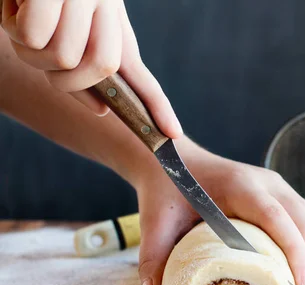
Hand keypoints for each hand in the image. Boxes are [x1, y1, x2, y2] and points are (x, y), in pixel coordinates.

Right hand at [0, 0, 180, 137]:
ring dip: (29, 49)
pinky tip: (13, 4)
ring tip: (22, 18)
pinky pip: (34, 35)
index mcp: (113, 27)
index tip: (172, 134)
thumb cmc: (35, 0)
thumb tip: (103, 110)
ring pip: (61, 57)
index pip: (140, 74)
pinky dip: (12, 27)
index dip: (158, 106)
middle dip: (66, 80)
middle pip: (101, 70)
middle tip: (40, 53)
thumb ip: (84, 72)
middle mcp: (107, 9)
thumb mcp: (64, 36)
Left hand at [134, 137, 304, 284]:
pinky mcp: (280, 196)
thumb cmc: (168, 190)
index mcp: (240, 185)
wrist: (175, 160)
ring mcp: (278, 188)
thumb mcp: (156, 223)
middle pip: (304, 223)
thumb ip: (153, 258)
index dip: (293, 251)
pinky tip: (299, 278)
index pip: (276, 217)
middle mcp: (267, 183)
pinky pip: (304, 223)